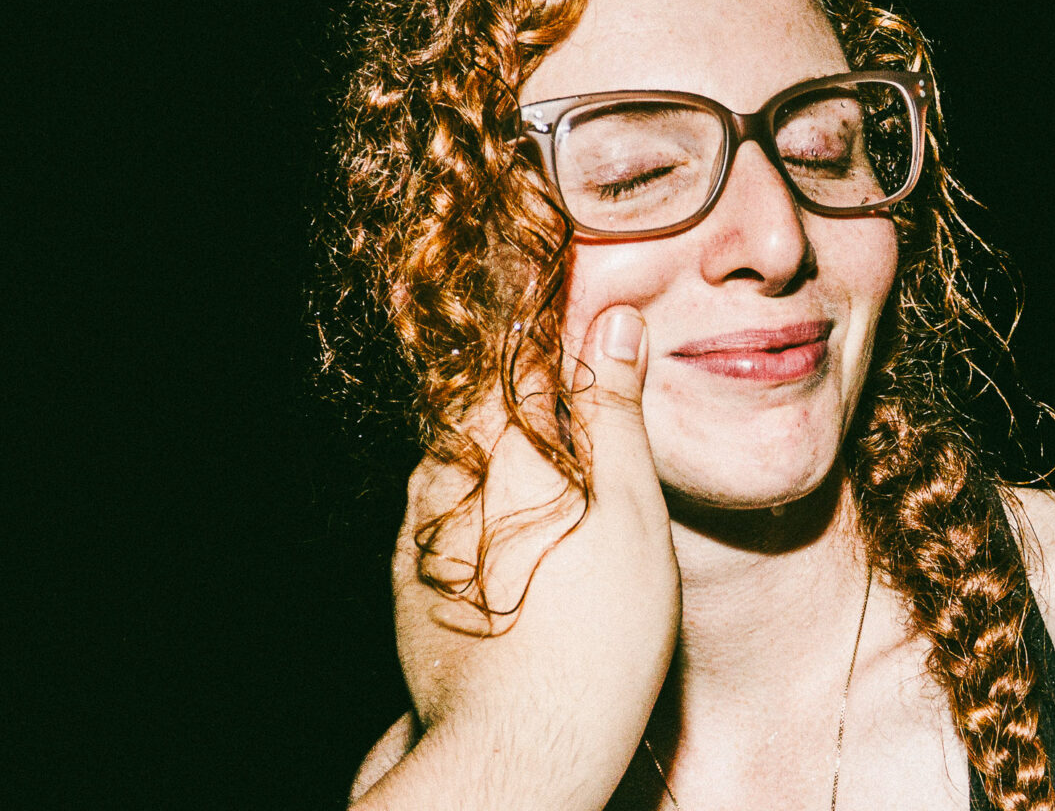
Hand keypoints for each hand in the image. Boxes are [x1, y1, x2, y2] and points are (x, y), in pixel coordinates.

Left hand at [351, 306, 679, 810]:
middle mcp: (447, 471)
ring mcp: (416, 528)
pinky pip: (440, 518)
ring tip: (552, 502)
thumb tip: (616, 323)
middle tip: (577, 435)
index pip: (519, 353)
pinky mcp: (405, 579)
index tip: (579, 338)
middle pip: (485, 407)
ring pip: (459, 463)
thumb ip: (615, 411)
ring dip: (498, 461)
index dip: (550, 340)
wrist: (520, 748)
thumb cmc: (598, 630)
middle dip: (526, 404)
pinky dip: (474, 515)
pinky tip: (516, 553)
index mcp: (505, 439)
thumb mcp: (631, 509)